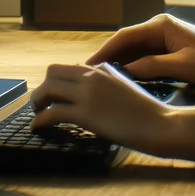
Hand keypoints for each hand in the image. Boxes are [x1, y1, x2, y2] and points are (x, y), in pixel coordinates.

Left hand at [29, 61, 194, 160]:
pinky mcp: (84, 114)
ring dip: (37, 102)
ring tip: (37, 114)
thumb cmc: (145, 109)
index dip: (56, 80)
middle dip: (43, 87)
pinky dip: (39, 121)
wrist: (158, 123)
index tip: (54, 93)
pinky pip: (51, 113)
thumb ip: (106, 82)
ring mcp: (86, 94)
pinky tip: (37, 128)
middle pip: (52, 72)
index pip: (68, 67)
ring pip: (47, 90)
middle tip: (43, 103)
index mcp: (101, 70)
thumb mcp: (124, 86)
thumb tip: (92, 86)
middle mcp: (90, 78)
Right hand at [85, 13, 194, 85]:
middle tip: (86, 75)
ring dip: (118, 61)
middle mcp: (160, 27)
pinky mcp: (170, 48)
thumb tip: (124, 70)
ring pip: (134, 49)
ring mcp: (165, 37)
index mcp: (162, 26)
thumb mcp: (182, 67)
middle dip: (107, 56)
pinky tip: (121, 77)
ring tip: (98, 78)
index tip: (87, 66)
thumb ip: (151, 66)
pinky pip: (145, 55)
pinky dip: (132, 65)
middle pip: (126, 41)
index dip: (104, 51)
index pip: (125, 36)